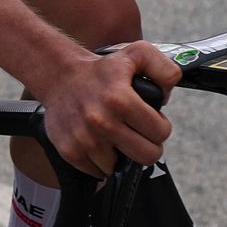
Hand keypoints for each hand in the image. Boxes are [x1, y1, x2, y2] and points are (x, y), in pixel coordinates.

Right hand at [27, 42, 173, 176]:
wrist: (59, 76)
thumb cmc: (101, 69)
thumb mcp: (138, 54)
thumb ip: (165, 69)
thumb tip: (167, 97)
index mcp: (120, 100)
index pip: (160, 132)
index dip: (159, 126)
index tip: (148, 119)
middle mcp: (101, 122)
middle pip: (147, 156)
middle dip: (147, 145)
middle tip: (136, 132)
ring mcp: (84, 139)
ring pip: (121, 167)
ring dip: (120, 154)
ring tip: (113, 134)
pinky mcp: (69, 150)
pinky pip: (97, 172)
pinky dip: (100, 162)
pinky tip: (98, 141)